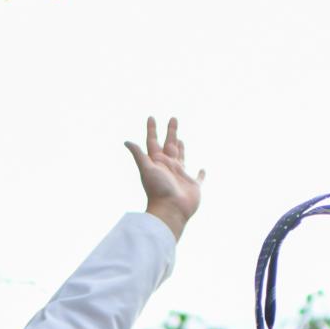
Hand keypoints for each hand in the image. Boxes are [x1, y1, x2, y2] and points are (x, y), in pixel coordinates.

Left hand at [125, 115, 203, 239]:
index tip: (151, 117)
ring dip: (181, 148)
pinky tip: (202, 169)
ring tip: (181, 139)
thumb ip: (138, 155)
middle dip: (170, 132)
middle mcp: (168, 167)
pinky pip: (198, 178)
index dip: (152, 130)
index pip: (153, 142)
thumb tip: (126, 141)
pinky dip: (201, 174)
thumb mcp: (147, 169)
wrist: (170, 211)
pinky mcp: (193, 186)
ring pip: (181, 157)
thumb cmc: (158, 190)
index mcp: (157, 162)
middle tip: (173, 118)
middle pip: (169, 145)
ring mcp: (180, 176)